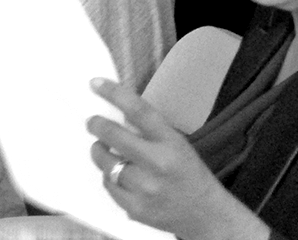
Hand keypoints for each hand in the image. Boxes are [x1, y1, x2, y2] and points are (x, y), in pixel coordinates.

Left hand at [87, 78, 268, 239]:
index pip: (138, 110)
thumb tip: (116, 113)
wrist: (205, 214)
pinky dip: (108, 176)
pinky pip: (108, 185)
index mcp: (171, 142)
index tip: (95, 84)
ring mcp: (145, 188)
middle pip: (114, 136)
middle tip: (92, 122)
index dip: (114, 94)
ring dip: (99, 152)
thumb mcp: (177, 143)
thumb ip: (149, 130)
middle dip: (97, 125)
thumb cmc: (189, 173)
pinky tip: (116, 173)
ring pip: (106, 163)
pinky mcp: (135, 208)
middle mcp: (157, 164)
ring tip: (103, 148)